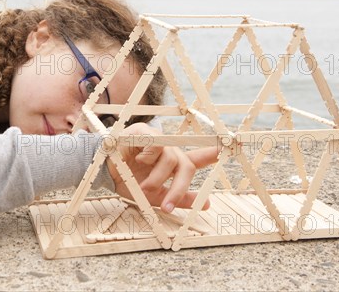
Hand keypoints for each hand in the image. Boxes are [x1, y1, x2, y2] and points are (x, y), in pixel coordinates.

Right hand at [106, 123, 220, 212]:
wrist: (105, 172)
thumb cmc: (130, 181)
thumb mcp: (156, 197)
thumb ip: (180, 199)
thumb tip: (206, 204)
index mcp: (174, 164)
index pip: (199, 157)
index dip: (215, 153)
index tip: (233, 144)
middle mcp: (170, 150)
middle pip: (187, 165)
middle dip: (179, 189)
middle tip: (167, 206)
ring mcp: (159, 140)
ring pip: (171, 159)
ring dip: (157, 178)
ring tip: (143, 185)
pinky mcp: (146, 131)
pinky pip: (157, 146)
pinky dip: (148, 159)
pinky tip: (137, 161)